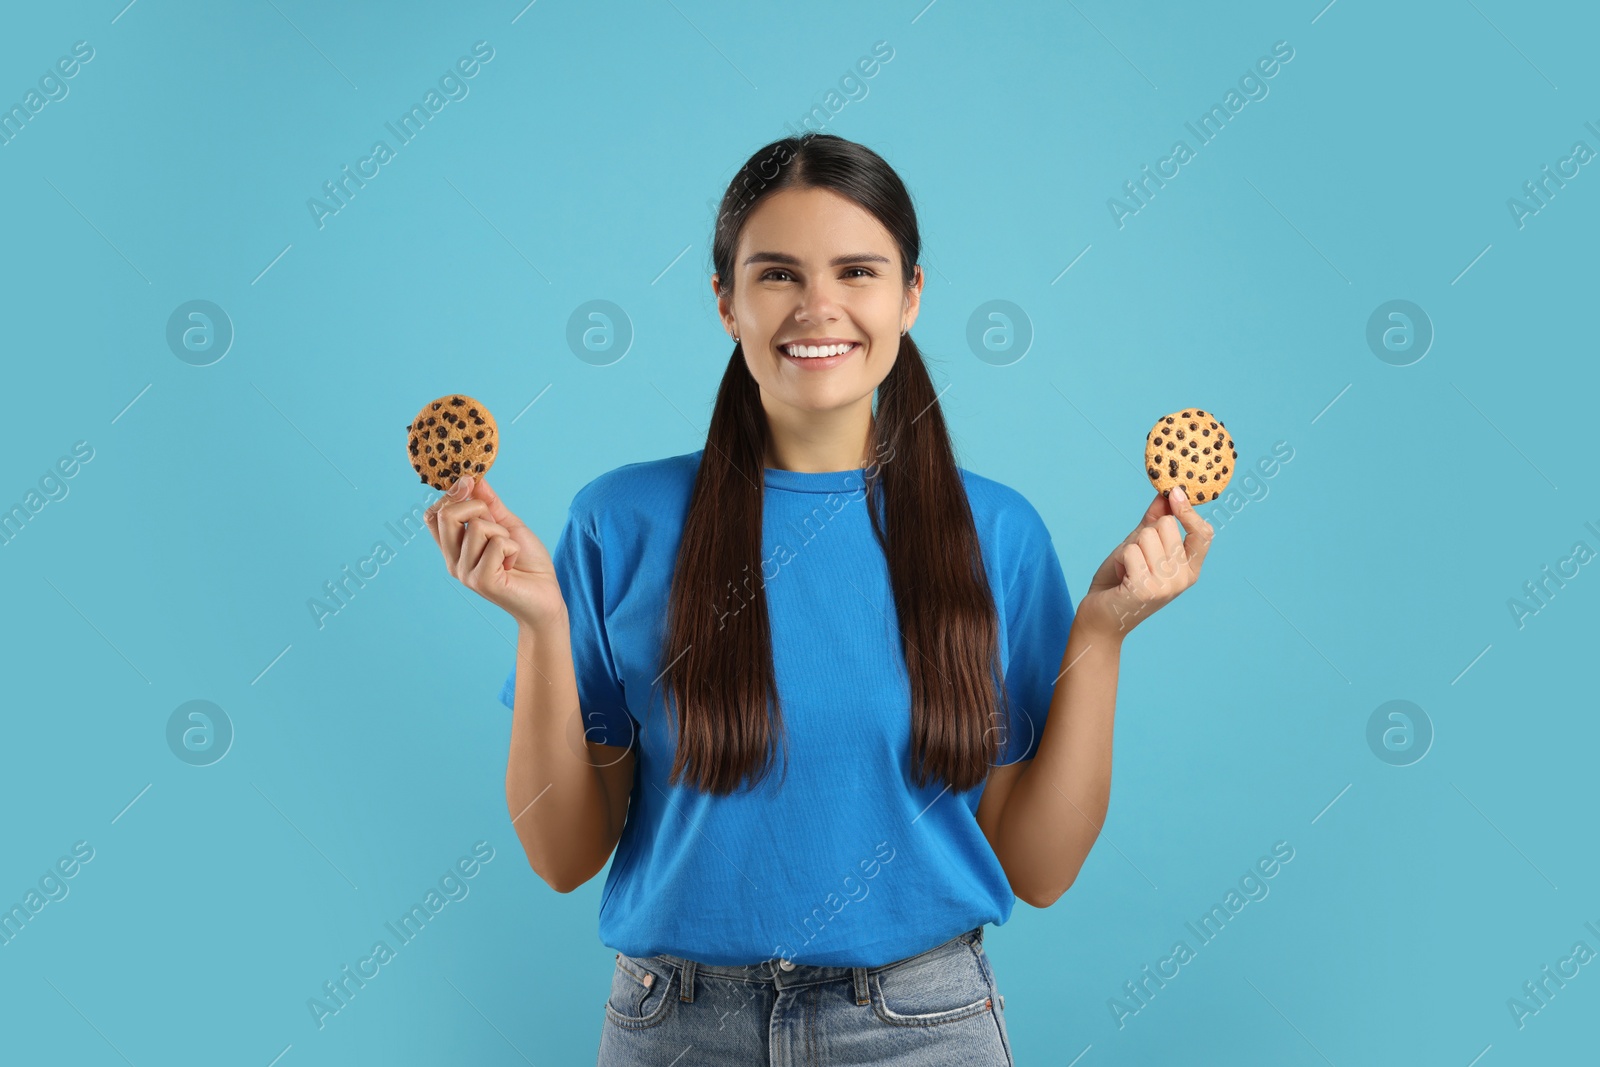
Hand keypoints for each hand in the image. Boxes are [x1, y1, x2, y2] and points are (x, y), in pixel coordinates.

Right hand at [423, 474, 567, 628]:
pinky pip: (497, 544)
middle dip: (478, 507)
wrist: (546, 597)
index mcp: (455, 548)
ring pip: (478, 527)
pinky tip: (513, 565)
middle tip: (498, 525)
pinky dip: (513, 548)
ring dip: (504, 534)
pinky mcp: (481, 582)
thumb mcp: (508, 525)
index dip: (451, 495)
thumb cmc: (527, 564)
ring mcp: (465, 573)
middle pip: (447, 514)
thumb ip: (489, 503)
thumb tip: (473, 477)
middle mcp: (453, 561)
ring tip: (509, 553)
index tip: (471, 485)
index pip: (434, 515)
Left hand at [1075, 484, 1213, 640]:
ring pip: (1147, 535)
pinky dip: (1120, 558)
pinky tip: (1121, 576)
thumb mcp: (1140, 547)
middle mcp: (1183, 578)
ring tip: (1127, 568)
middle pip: (1167, 525)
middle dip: (1143, 533)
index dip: (1189, 511)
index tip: (1174, 492)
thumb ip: (1154, 522)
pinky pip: (1131, 550)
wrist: (1101, 617)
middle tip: (1135, 557)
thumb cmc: (1120, 581)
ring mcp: (1166, 585)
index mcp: (1190, 569)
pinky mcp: (1145, 589)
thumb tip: (1165, 493)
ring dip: (1129, 547)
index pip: (1203, 534)